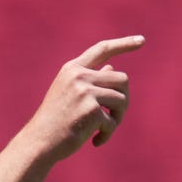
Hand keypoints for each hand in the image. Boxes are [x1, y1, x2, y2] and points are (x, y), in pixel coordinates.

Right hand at [29, 35, 144, 159]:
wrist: (39, 141)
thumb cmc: (55, 119)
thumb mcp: (69, 93)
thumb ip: (90, 80)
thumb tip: (112, 68)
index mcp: (72, 69)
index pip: (102, 49)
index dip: (124, 44)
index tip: (142, 40)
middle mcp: (79, 76)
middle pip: (122, 79)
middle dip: (123, 99)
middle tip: (113, 116)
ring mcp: (85, 92)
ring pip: (122, 99)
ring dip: (117, 117)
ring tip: (104, 129)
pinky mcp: (91, 111)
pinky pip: (113, 122)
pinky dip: (107, 133)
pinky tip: (95, 141)